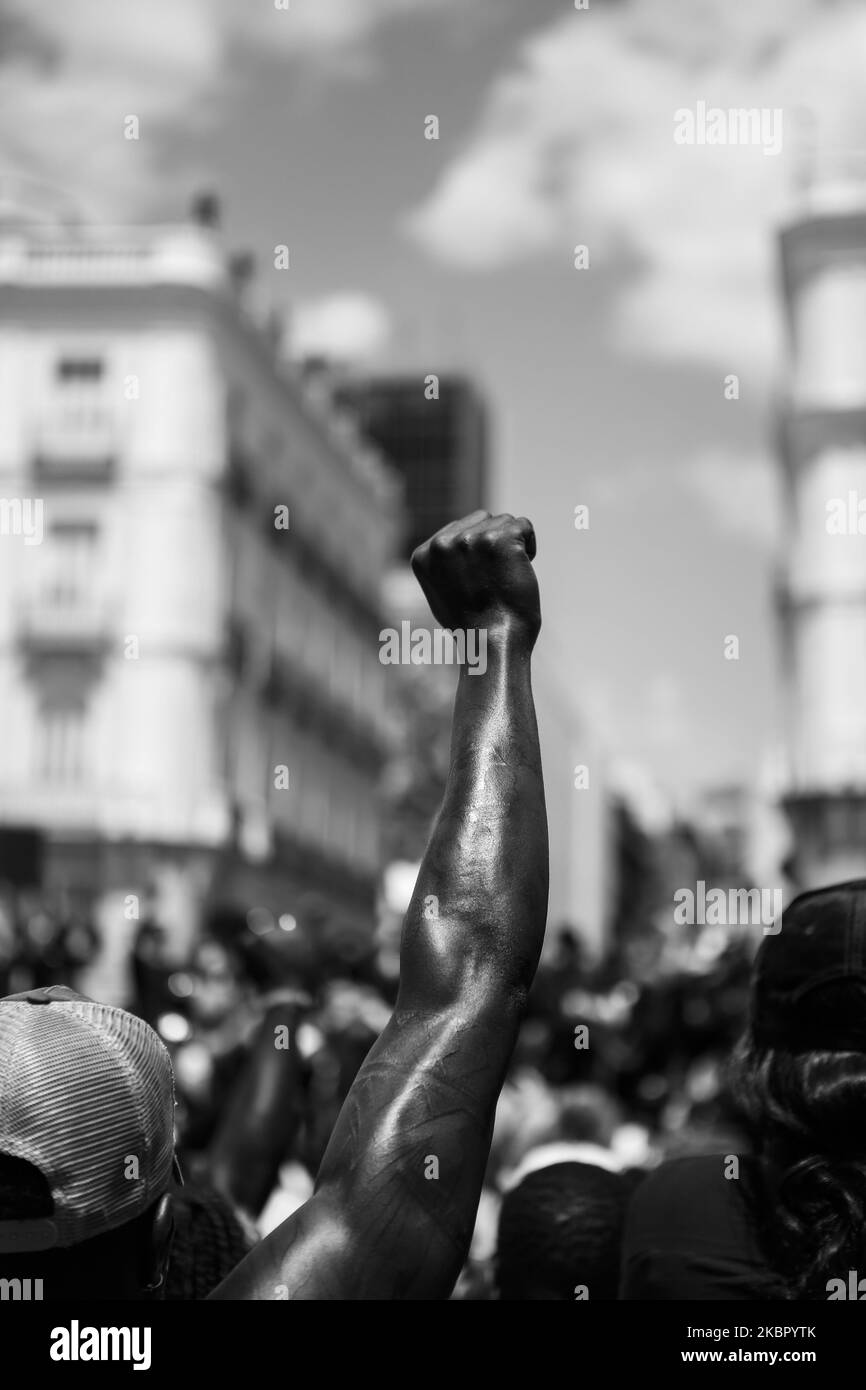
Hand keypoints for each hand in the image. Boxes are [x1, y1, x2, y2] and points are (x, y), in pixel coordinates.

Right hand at [411, 510, 540, 646]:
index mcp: (423, 554)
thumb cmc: (473, 627)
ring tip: (506, 578)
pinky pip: (524, 526)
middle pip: (481, 520)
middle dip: (494, 543)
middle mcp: (442, 543)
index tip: (479, 582)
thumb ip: (444, 563)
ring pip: (505, 521)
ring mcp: (470, 540)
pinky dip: (529, 548)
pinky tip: (520, 571)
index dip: (477, 554)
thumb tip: (456, 542)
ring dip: (512, 546)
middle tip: (496, 579)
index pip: (459, 530)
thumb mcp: (442, 592)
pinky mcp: (500, 539)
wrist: (493, 645)